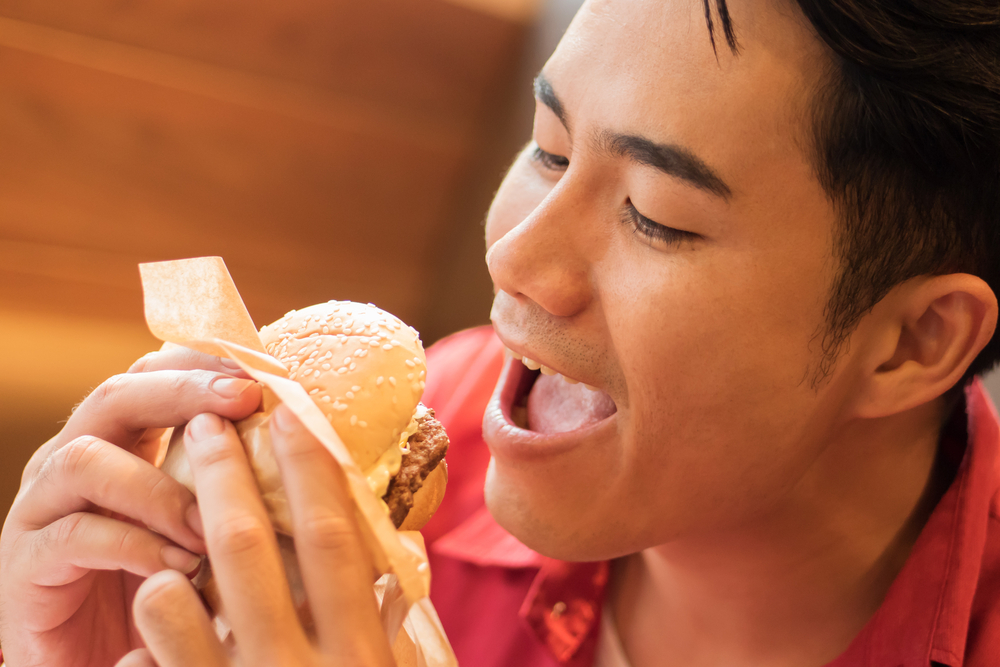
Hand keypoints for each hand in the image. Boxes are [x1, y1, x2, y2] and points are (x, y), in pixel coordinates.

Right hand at [0, 346, 262, 666]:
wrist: (96, 662)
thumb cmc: (164, 587)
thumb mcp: (204, 525)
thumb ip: (233, 484)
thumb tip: (312, 445)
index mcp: (120, 441)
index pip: (153, 374)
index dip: (205, 362)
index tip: (263, 367)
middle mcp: (74, 460)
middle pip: (116, 396)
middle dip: (183, 391)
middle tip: (244, 400)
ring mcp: (42, 507)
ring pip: (86, 460)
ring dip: (158, 487)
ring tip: (210, 524)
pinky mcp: (26, 563)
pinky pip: (75, 534)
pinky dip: (132, 546)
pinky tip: (178, 568)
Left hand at [116, 405, 395, 666]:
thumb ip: (384, 618)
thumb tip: (400, 541)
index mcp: (355, 653)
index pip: (330, 538)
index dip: (308, 467)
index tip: (289, 411)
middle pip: (244, 545)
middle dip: (222, 472)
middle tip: (206, 422)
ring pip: (170, 599)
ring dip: (166, 552)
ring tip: (165, 521)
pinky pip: (139, 665)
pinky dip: (141, 634)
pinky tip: (148, 625)